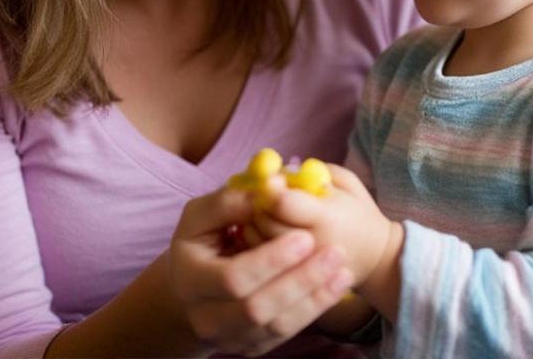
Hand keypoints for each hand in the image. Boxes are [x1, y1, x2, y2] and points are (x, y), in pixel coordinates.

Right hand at [168, 185, 354, 355]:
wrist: (194, 289)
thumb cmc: (202, 243)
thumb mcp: (200, 216)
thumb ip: (228, 201)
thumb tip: (268, 190)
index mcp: (190, 280)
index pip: (233, 279)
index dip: (271, 261)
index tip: (305, 237)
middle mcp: (206, 317)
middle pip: (257, 309)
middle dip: (300, 281)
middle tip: (335, 253)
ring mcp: (229, 338)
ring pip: (277, 326)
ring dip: (315, 298)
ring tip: (342, 269)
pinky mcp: (251, 346)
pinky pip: (287, 332)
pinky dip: (314, 308)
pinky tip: (336, 285)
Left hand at [253, 164, 394, 287]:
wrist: (375, 257)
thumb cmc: (359, 214)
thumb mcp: (347, 183)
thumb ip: (316, 171)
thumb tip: (283, 169)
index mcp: (326, 217)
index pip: (285, 203)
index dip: (271, 188)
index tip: (271, 179)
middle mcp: (310, 243)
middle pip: (266, 222)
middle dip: (258, 204)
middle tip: (262, 194)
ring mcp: (299, 264)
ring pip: (259, 240)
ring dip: (253, 222)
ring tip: (265, 211)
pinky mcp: (292, 276)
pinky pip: (262, 256)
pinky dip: (256, 240)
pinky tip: (265, 229)